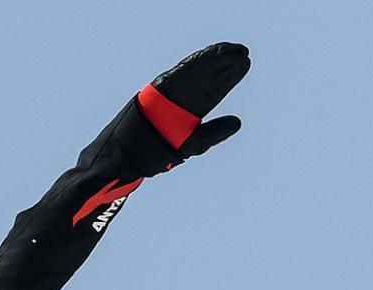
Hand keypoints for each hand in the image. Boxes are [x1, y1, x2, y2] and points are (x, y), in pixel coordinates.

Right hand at [135, 42, 250, 168]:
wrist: (127, 158)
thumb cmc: (158, 151)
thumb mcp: (193, 144)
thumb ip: (215, 133)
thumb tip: (238, 122)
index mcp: (189, 109)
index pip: (214, 89)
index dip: (230, 76)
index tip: (244, 63)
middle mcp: (180, 98)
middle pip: (206, 77)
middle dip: (224, 64)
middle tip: (242, 51)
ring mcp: (167, 93)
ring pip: (195, 72)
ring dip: (213, 58)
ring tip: (232, 49)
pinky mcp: (157, 91)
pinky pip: (178, 74)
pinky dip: (195, 63)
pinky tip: (212, 53)